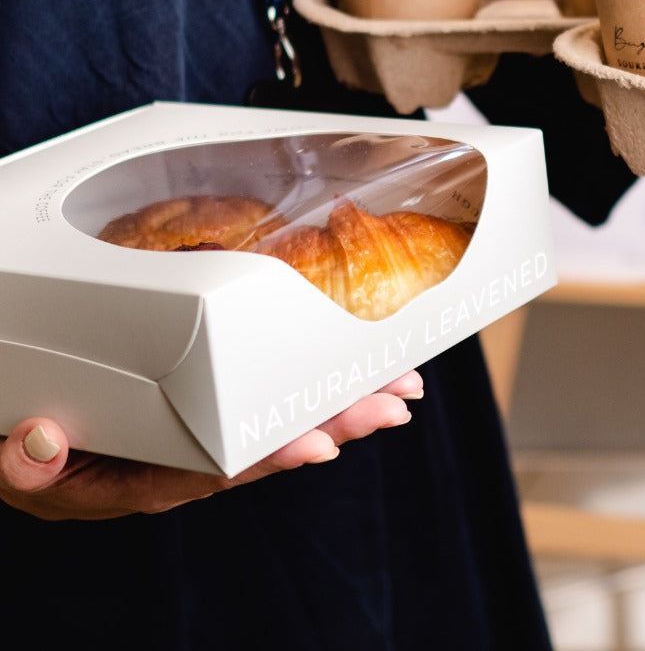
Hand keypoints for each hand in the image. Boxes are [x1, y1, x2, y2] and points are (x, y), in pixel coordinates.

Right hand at [0, 369, 422, 520]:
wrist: (26, 434)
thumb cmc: (25, 451)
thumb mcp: (12, 464)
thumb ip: (24, 464)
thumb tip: (41, 441)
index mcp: (142, 481)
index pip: (215, 470)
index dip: (267, 457)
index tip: (319, 445)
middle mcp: (183, 464)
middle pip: (266, 445)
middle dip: (333, 423)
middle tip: (391, 404)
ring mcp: (199, 438)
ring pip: (276, 422)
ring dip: (337, 403)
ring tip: (394, 389)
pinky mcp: (208, 409)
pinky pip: (264, 403)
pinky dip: (308, 386)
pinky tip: (350, 376)